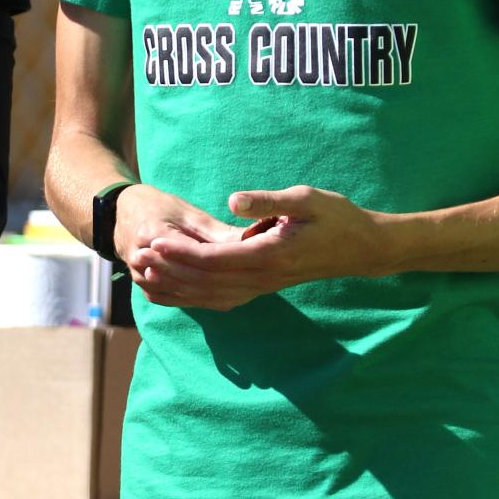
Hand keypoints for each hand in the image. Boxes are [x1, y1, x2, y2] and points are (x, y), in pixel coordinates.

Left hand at [135, 185, 388, 309]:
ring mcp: (263, 287)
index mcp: (271, 255)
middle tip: (138, 256)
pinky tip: (174, 292)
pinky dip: (194, 298)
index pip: (216, 260)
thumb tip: (233, 200)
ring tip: (145, 274)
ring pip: (211, 296)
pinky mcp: (262, 287)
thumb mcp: (305, 199)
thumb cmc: (336, 217)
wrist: (361, 248)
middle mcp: (264, 278)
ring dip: (177, 287)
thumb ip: (267, 202)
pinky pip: (222, 300)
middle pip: (206, 282)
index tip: (156, 242)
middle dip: (170, 271)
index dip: (182, 254)